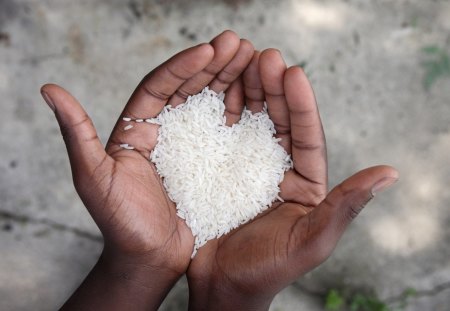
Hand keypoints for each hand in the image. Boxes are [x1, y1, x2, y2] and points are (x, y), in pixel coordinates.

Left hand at [41, 30, 253, 309]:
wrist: (149, 258)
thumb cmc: (120, 222)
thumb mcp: (94, 177)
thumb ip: (77, 133)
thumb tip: (49, 88)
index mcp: (137, 128)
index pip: (159, 86)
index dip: (183, 66)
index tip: (209, 49)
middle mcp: (164, 130)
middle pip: (189, 88)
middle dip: (214, 64)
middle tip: (239, 43)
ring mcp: (190, 146)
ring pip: (211, 104)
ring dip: (232, 80)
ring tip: (255, 59)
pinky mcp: (210, 162)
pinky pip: (227, 132)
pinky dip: (242, 112)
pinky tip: (258, 98)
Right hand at [187, 49, 398, 309]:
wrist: (222, 285)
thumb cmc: (266, 270)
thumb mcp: (310, 240)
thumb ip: (345, 206)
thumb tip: (390, 173)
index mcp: (305, 182)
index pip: (308, 136)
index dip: (302, 104)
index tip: (293, 72)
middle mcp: (280, 169)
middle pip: (280, 121)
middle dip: (273, 87)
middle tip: (264, 56)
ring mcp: (249, 167)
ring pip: (253, 121)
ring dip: (249, 91)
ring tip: (240, 63)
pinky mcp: (221, 170)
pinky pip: (223, 135)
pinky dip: (221, 111)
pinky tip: (216, 91)